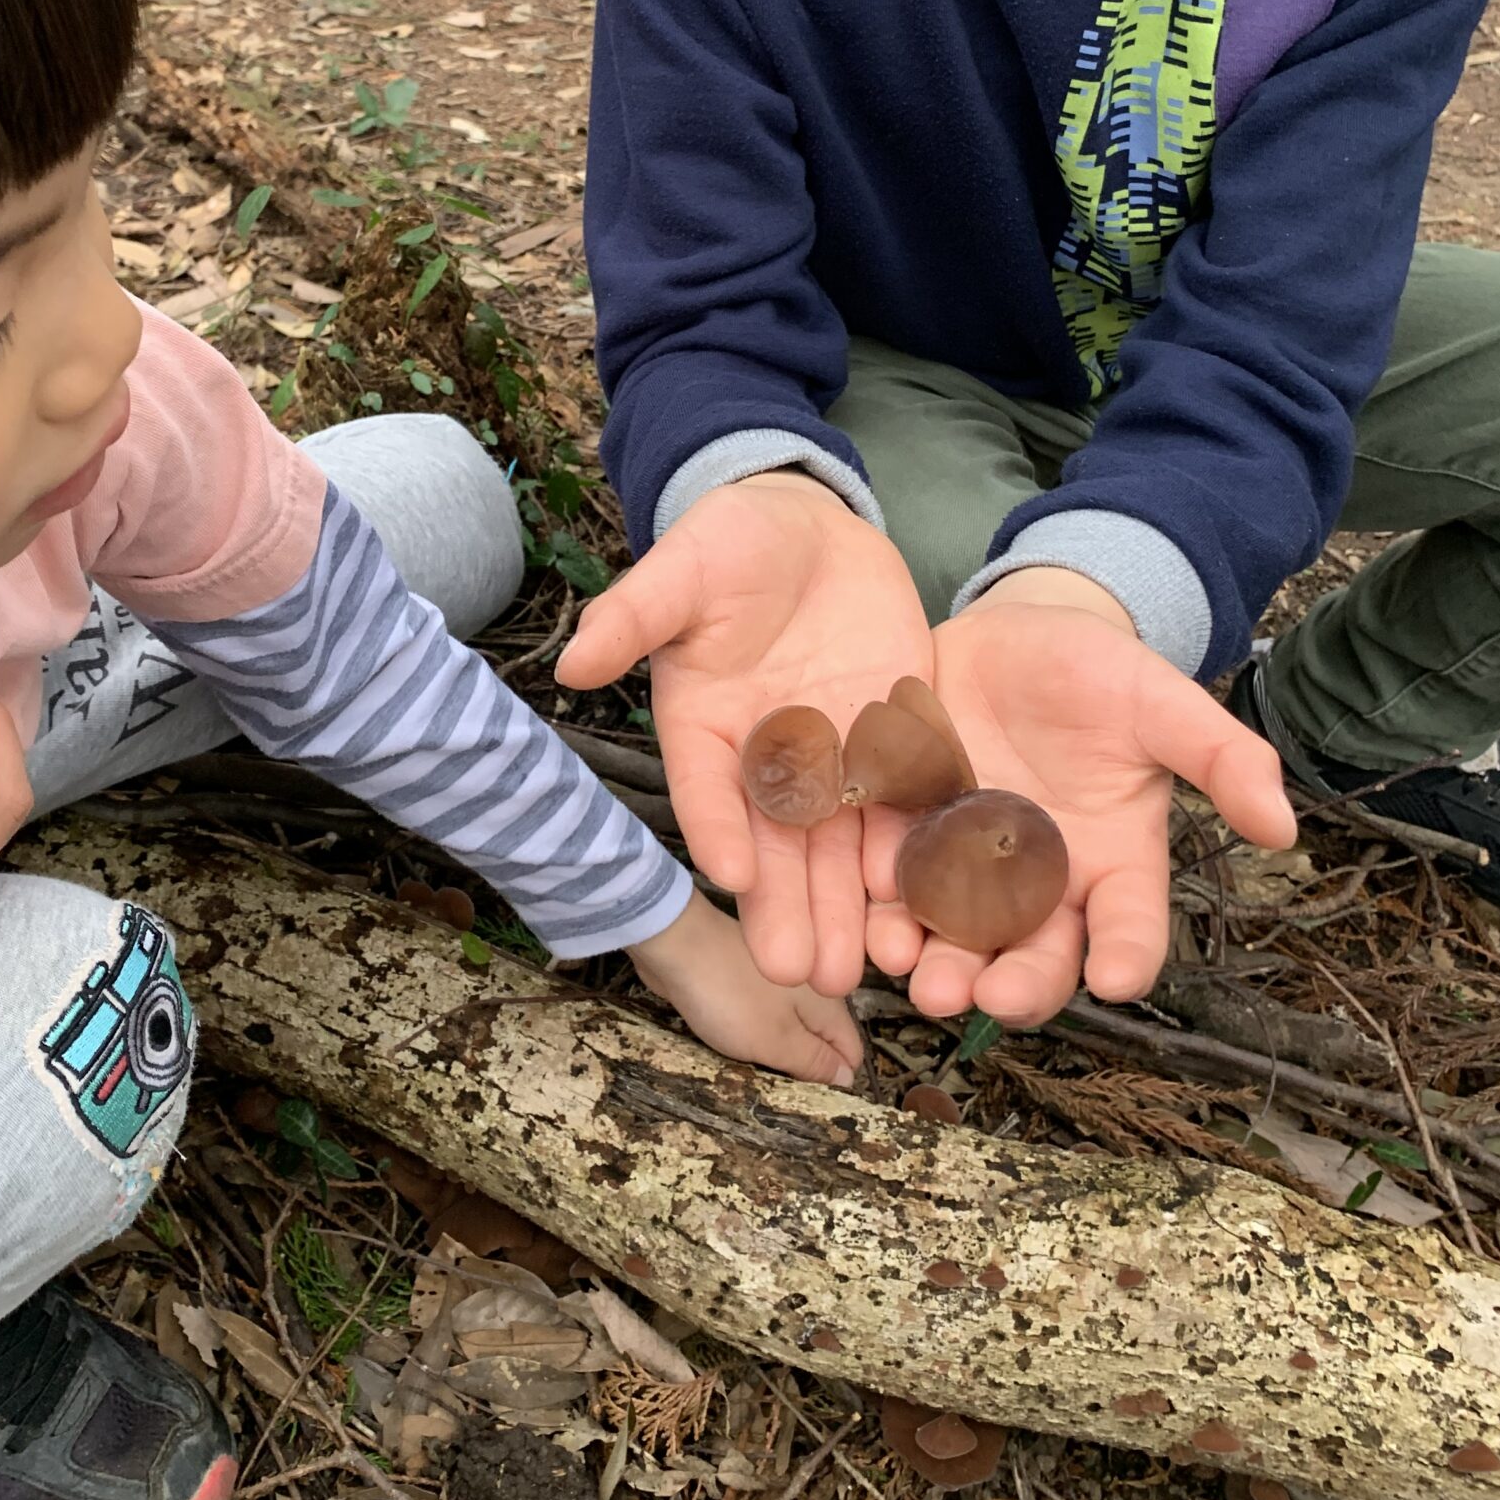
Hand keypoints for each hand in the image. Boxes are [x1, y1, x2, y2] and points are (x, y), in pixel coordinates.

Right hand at [557, 472, 931, 995]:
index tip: (733, 875)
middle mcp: (768, 759)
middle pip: (776, 843)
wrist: (812, 526)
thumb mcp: (683, 568)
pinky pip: (906, 801)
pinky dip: (914, 848)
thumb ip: (634, 615)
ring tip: (855, 970)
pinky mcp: (894, 742)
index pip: (707, 789)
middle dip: (787, 906)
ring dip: (846, 907)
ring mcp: (835, 757)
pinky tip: (927, 899)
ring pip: (839, 844)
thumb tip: (571, 662)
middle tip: (798, 972)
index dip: (717, 829)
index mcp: (706, 728)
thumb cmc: (732, 542)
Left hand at [629, 888, 861, 1088]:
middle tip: (780, 1095)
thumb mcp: (777, 1041)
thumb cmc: (730, 997)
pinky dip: (754, 1035)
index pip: (851, 1053)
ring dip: (776, 1054)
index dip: (838, 1082)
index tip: (813, 1104)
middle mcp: (810, 991)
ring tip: (756, 1075)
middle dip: (806, 1071)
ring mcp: (777, 986)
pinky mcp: (747, 984)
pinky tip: (736, 1046)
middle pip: (822, 1042)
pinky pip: (762, 1019)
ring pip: (790, 1031)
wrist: (678, 946)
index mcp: (827, 1004)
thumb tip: (848, 1079)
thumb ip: (814, 1062)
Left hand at [890, 584, 1296, 1028]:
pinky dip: (880, 904)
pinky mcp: (906, 835)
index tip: (1117, 980)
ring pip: (956, 936)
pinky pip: (892, 884)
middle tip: (988, 999)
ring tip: (919, 976)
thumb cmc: (1098, 674)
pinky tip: (870, 912)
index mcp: (1114, 862)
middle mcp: (1042, 882)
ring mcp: (969, 866)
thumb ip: (1220, 758)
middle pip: (1034, 954)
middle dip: (1013, 984)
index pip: (1130, 926)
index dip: (1127, 956)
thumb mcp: (1160, 704)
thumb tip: (1284, 827)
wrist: (1011, 635)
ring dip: (937, 962)